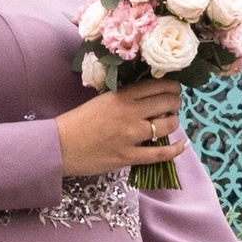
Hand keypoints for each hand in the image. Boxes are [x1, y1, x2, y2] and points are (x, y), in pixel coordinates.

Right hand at [56, 81, 182, 175]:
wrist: (60, 146)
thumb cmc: (77, 122)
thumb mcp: (101, 100)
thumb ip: (123, 97)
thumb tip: (147, 96)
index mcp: (120, 96)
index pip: (156, 85)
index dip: (171, 86)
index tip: (174, 89)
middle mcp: (129, 113)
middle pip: (166, 103)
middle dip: (175, 102)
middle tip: (174, 105)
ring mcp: (130, 136)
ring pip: (167, 125)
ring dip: (174, 122)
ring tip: (172, 121)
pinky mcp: (129, 156)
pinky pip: (160, 153)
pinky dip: (175, 149)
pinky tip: (182, 144)